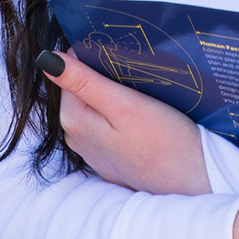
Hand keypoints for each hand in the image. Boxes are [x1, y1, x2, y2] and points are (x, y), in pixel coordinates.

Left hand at [38, 49, 211, 196]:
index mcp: (73, 119)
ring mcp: (92, 150)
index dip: (96, 57)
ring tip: (143, 93)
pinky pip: (108, 126)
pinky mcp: (110, 158)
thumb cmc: (163, 140)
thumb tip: (47, 58)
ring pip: (96, 107)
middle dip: (104, 77)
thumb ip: (84, 81)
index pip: (71, 70)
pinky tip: (142, 116)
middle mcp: (76, 137)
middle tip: (136, 73)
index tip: (122, 57)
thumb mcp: (123, 104)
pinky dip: (120, 116)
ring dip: (114, 96)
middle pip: (82, 90)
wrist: (192, 181)